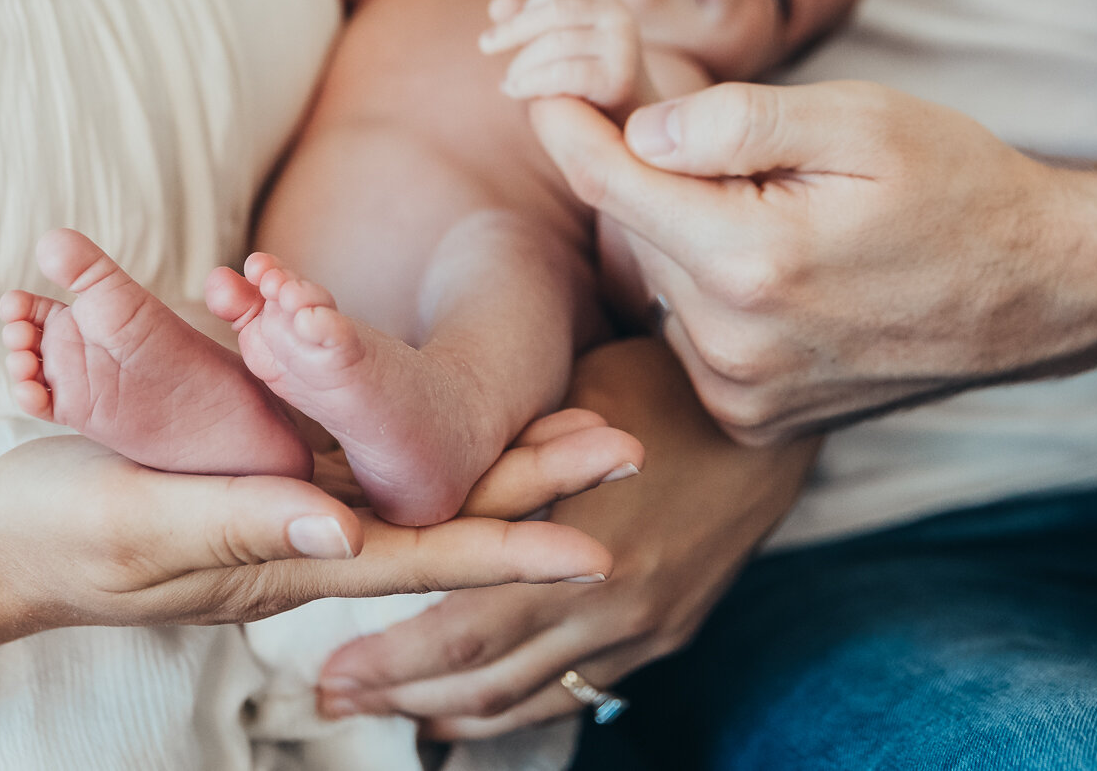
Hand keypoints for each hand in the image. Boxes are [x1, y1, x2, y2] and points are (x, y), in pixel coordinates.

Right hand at [0, 410, 643, 637]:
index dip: (513, 549)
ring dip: (495, 453)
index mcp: (286, 560)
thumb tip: (347, 527)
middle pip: (441, 512)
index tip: (600, 548)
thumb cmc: (57, 534)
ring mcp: (285, 505)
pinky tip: (450, 411)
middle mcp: (305, 537)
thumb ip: (240, 523)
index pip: (422, 556)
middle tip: (627, 447)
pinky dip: (416, 432)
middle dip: (534, 482)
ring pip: (413, 478)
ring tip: (571, 420)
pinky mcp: (257, 472)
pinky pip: (357, 452)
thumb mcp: (140, 525)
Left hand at [315, 340, 813, 737]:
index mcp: (580, 548)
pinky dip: (515, 707)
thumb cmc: (657, 382)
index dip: (391, 662)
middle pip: (488, 678)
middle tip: (331, 700)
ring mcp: (645, 631)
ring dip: (450, 714)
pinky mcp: (667, 635)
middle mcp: (612, 607)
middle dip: (402, 696)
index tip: (325, 670)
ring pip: (529, 699)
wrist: (771, 417)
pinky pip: (576, 691)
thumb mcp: (566, 399)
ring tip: (385, 714)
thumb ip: (492, 454)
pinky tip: (469, 708)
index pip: (464, 631)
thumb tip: (392, 479)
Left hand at [480, 0, 651, 115]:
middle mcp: (619, 18)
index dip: (518, 13)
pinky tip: (516, 92)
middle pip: (555, 11)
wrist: (628, 127)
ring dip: (522, 64)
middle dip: (513, 30)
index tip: (493, 37)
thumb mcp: (556, 49)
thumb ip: (527, 25)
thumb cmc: (584, 84)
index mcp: (605, 3)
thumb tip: (496, 5)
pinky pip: (563, 73)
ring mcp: (623, 47)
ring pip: (556, 42)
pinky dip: (532, 82)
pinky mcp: (619, 78)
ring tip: (508, 83)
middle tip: (485, 46)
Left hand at [526, 83, 1096, 441]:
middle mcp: (732, 347)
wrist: (1047, 292)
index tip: (538, 81)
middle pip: (636, 227)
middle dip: (645, 167)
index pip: (608, 184)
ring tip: (769, 197)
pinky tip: (781, 259)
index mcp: (750, 263)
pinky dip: (712, 282)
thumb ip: (737, 119)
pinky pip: (692, 328)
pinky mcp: (753, 418)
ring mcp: (741, 394)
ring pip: (663, 278)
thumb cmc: (961, 186)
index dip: (566, 123)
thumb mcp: (859, 119)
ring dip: (685, 227)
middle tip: (693, 121)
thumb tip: (637, 127)